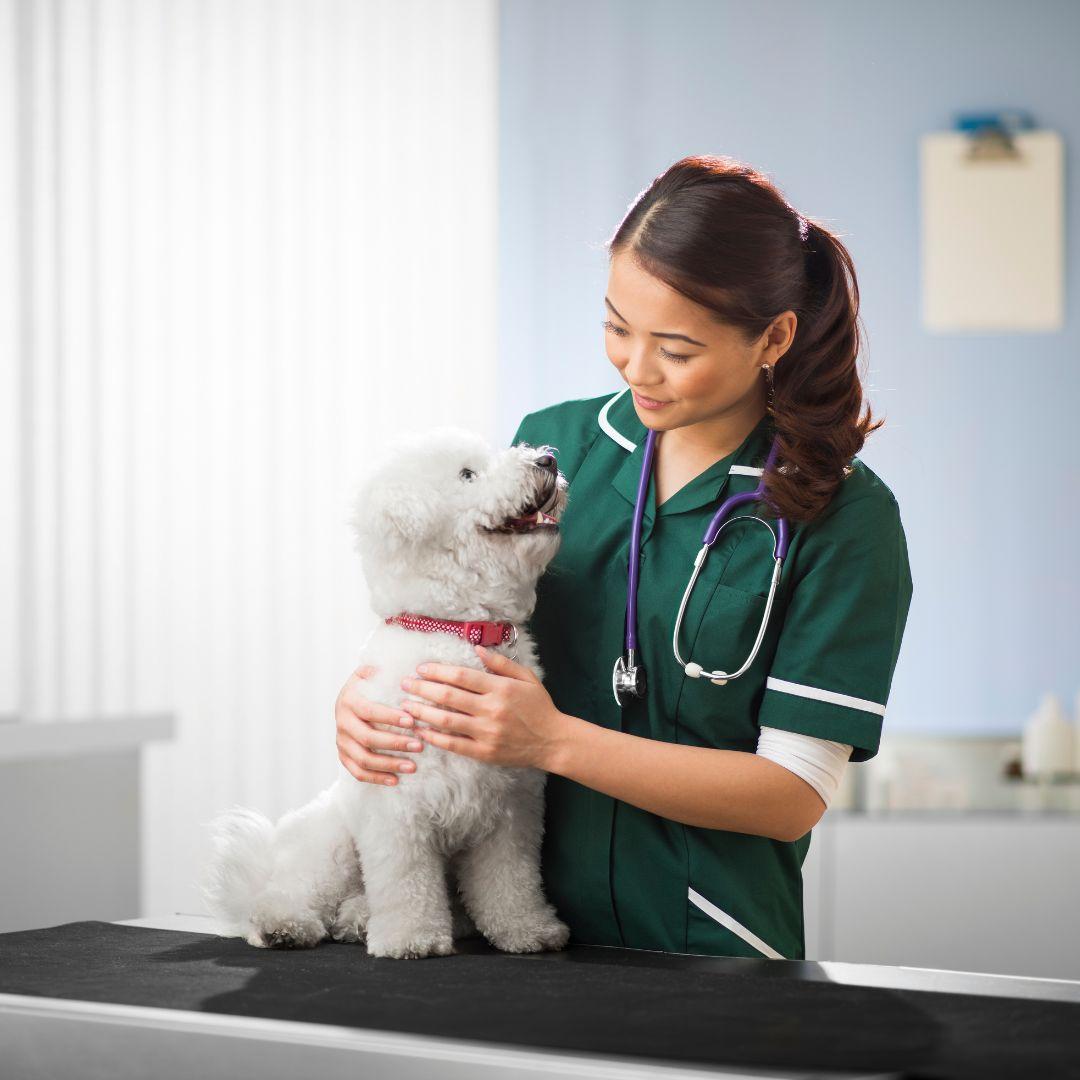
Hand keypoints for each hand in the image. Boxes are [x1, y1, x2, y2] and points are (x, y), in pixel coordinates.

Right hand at [335, 664, 424, 785]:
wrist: (347, 698)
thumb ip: (382, 670)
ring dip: (389, 764)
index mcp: (349, 700)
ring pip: (363, 759)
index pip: (370, 711)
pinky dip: (376, 778)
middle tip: (419, 746)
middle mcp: (342, 722)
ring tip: (412, 767)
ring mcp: (341, 741)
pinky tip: (395, 780)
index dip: (390, 717)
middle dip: (396, 743)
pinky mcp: (344, 756)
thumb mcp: (370, 672)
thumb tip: (405, 672)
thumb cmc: (367, 685)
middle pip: (368, 738)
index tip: (412, 721)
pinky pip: (357, 772)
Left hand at [399, 644, 568, 769]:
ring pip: (445, 721)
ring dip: (422, 712)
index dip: (438, 671)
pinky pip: (453, 744)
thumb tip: (477, 649)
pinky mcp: (484, 752)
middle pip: (448, 696)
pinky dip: (434, 737)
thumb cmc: (539, 707)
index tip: (421, 669)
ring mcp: (486, 733)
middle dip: (422, 688)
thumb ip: (501, 663)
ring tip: (405, 706)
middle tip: (404, 684)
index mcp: (500, 689)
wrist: (552, 742)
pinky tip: (421, 731)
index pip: (461, 676)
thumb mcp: (526, 678)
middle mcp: (491, 710)